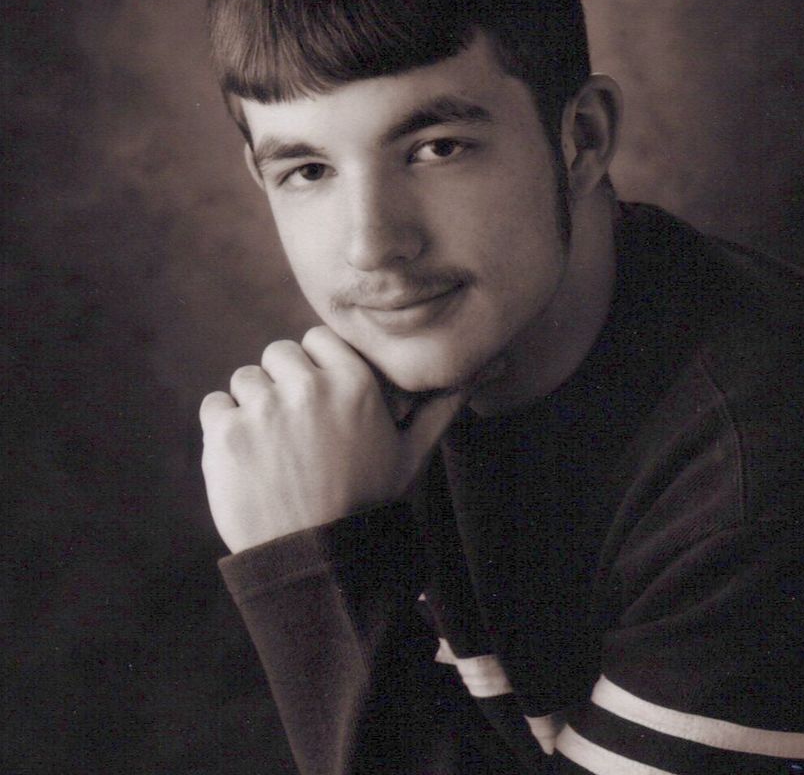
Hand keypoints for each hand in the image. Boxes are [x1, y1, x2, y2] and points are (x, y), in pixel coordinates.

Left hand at [200, 326, 467, 552]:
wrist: (319, 564)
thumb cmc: (368, 504)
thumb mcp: (412, 453)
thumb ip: (441, 404)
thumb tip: (488, 366)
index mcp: (355, 383)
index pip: (317, 338)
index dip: (315, 368)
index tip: (319, 401)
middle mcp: (309, 387)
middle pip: (278, 354)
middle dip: (283, 385)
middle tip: (295, 431)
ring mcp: (265, 409)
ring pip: (246, 380)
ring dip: (253, 407)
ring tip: (274, 451)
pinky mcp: (227, 434)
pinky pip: (216, 405)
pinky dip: (224, 428)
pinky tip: (249, 460)